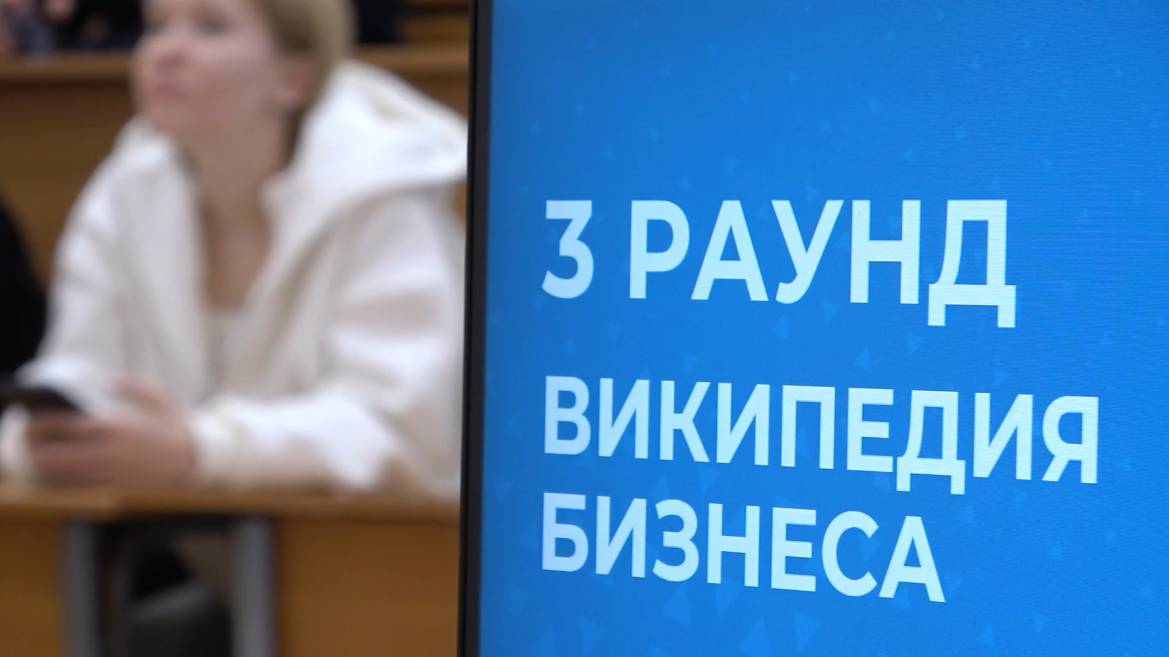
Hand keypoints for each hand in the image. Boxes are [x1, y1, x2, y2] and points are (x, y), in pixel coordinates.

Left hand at [27, 378, 195, 487]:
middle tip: (31, 439)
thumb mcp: (159, 397)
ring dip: (48, 465)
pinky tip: (60, 470)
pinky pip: (80, 485)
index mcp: (116, 427)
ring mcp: (110, 471)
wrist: (194, 461)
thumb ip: (132, 385)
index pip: (67, 426)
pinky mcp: (114, 486)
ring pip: (65, 473)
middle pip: (58, 454)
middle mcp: (108, 451)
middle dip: (39, 448)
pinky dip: (64, 478)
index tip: (35, 417)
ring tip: (40, 455)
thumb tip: (108, 381)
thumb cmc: (174, 428)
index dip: (45, 423)